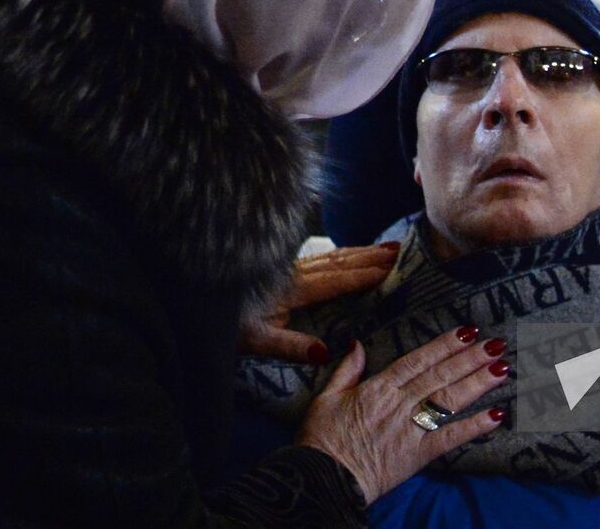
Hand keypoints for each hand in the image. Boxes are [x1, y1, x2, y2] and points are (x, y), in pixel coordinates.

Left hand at [239, 244, 398, 362]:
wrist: (200, 304)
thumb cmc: (229, 326)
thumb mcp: (256, 342)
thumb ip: (291, 346)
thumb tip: (326, 352)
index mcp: (293, 290)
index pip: (336, 280)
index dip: (364, 274)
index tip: (391, 267)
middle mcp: (295, 274)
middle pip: (339, 261)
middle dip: (371, 256)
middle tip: (399, 250)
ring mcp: (291, 268)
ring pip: (333, 256)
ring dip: (361, 252)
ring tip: (386, 247)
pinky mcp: (285, 269)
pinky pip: (322, 258)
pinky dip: (343, 254)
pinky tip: (350, 253)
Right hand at [297, 327, 510, 504]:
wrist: (322, 480)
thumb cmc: (321, 440)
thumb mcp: (326, 397)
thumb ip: (347, 369)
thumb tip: (357, 343)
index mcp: (378, 387)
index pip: (418, 360)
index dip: (445, 344)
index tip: (468, 331)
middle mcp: (399, 403)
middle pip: (441, 375)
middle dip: (471, 358)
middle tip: (497, 343)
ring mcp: (411, 429)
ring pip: (449, 400)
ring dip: (478, 383)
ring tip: (502, 368)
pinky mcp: (418, 455)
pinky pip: (450, 438)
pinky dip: (474, 427)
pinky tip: (496, 416)